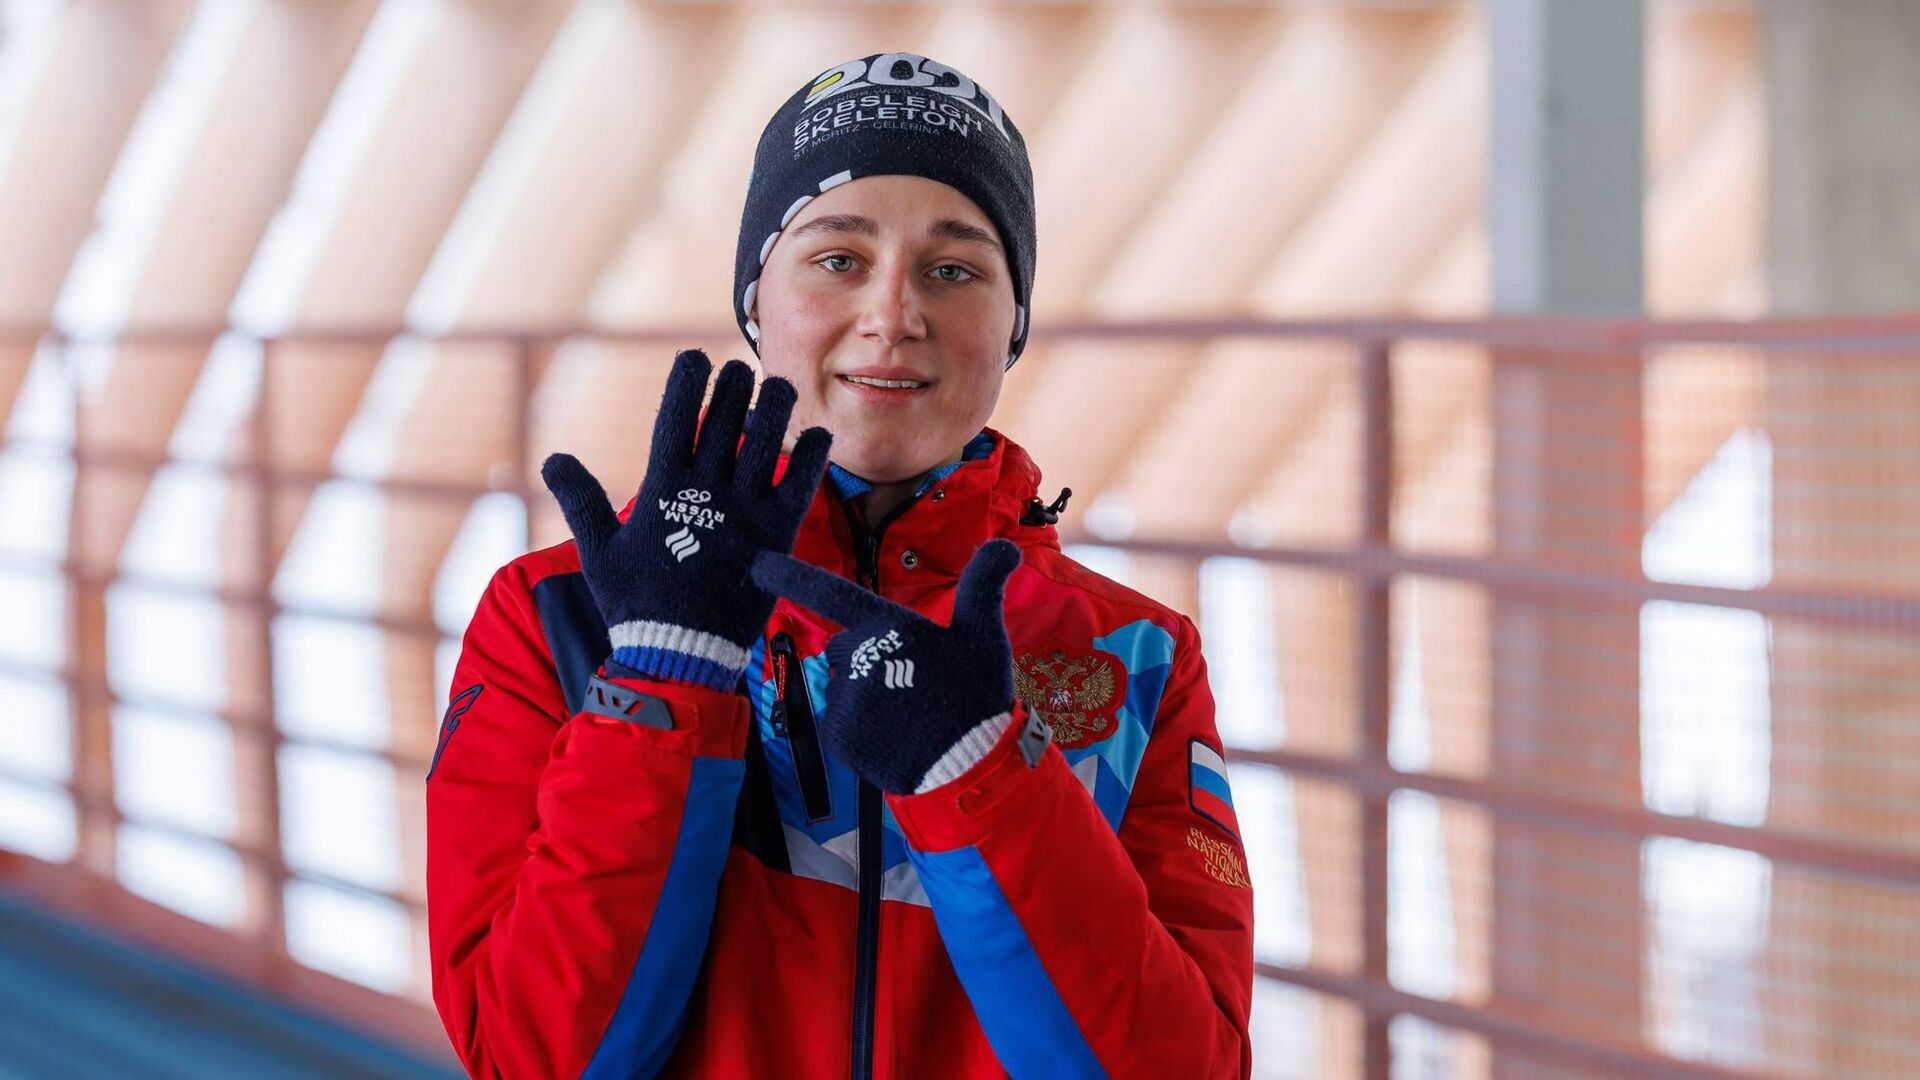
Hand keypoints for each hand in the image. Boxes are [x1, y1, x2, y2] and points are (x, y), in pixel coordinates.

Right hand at [542, 349, 831, 689]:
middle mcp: (706, 490)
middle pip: (725, 419)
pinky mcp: (776, 534)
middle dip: (733, 387)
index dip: (687, 381)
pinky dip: (811, 456)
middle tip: (740, 370)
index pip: (675, 418)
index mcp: (662, 488)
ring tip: (779, 388)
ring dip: (775, 408)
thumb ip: (581, 502)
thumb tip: (554, 460)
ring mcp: (745, 510)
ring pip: (765, 440)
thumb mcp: (598, 552)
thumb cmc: (636, 604)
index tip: (695, 357)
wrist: (680, 654)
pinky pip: (801, 483)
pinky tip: (816, 434)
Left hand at [748, 540, 1022, 793]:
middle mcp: (859, 657)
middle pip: (845, 650)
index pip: (832, 595)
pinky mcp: (838, 734)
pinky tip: (891, 738)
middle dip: (869, 664)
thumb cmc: (976, 696)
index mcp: (888, 626)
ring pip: (843, 689)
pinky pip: (839, 724)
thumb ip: (984, 586)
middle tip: (912, 687)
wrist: (971, 766)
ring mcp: (846, 698)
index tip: (757, 564)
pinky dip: (860, 732)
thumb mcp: (984, 635)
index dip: (791, 576)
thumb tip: (1005, 546)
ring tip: (906, 717)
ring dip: (866, 701)